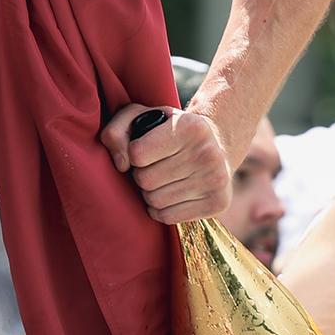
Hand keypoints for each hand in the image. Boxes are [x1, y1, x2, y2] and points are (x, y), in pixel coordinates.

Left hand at [100, 104, 231, 223]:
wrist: (214, 145)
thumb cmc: (167, 130)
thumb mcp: (139, 117)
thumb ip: (116, 131)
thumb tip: (121, 165)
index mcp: (189, 126)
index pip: (137, 154)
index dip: (133, 154)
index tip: (144, 148)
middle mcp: (208, 152)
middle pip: (145, 180)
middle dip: (141, 175)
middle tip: (153, 166)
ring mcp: (216, 180)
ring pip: (155, 201)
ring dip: (150, 193)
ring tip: (162, 179)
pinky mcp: (218, 203)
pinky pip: (168, 217)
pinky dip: (161, 209)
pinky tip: (169, 194)